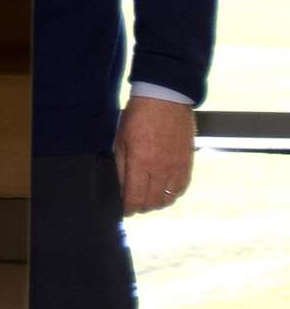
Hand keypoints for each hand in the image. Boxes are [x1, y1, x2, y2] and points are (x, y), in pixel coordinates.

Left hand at [113, 95, 194, 214]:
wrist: (166, 98)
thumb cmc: (138, 115)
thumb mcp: (121, 138)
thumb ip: (121, 164)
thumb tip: (120, 185)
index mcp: (140, 162)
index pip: (134, 198)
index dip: (127, 208)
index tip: (123, 210)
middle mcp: (160, 169)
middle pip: (152, 202)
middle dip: (140, 207)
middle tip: (133, 204)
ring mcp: (177, 168)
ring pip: (168, 199)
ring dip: (156, 203)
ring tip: (147, 199)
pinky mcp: (188, 164)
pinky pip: (181, 189)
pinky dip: (172, 194)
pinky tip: (164, 191)